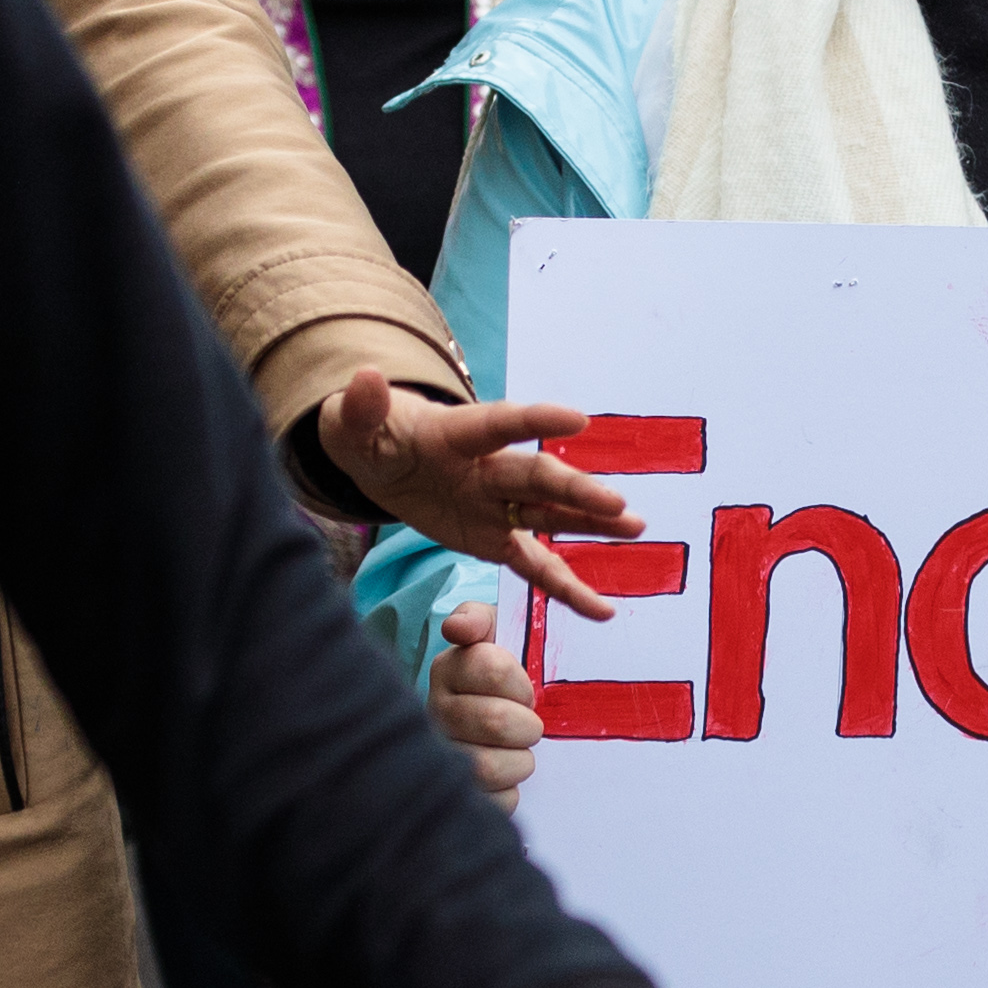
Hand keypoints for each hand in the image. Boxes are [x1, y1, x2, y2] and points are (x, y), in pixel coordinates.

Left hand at [320, 374, 635, 617]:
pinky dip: (566, 588)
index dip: (536, 421)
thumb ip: (360, 408)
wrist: (381, 460)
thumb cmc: (369, 434)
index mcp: (457, 433)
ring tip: (635, 529)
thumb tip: (365, 377)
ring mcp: (497, 504)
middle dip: (576, 490)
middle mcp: (488, 467)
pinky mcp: (495, 538)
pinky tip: (601, 609)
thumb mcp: (352, 423)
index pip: (500, 424)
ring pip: (550, 515)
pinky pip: (535, 565)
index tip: (576, 421)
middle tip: (617, 503)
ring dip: (591, 524)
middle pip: (536, 477)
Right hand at [428, 597, 539, 806]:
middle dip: (527, 725)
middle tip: (528, 725)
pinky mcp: (456, 793)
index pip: (492, 668)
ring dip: (520, 761)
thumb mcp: (493, 631)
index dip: (521, 682)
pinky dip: (511, 792)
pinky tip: (506, 777)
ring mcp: (440, 755)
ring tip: (518, 751)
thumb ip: (478, 619)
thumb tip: (457, 628)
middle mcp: (435, 712)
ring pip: (488, 767)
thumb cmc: (501, 674)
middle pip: (496, 722)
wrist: (499, 714)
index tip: (524, 690)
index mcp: (447, 669)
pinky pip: (494, 802)